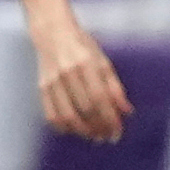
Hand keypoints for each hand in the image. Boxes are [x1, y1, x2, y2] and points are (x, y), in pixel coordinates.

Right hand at [32, 21, 127, 141]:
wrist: (53, 33)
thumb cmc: (83, 47)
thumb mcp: (103, 61)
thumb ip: (115, 87)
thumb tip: (127, 112)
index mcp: (86, 63)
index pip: (100, 98)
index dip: (110, 119)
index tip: (117, 132)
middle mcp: (68, 72)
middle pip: (85, 109)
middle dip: (99, 127)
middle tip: (108, 137)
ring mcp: (52, 81)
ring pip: (68, 116)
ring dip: (83, 131)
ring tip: (94, 136)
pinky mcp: (42, 87)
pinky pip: (51, 115)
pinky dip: (64, 128)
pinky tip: (76, 130)